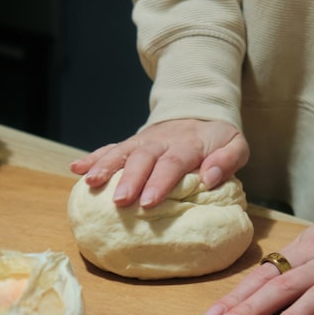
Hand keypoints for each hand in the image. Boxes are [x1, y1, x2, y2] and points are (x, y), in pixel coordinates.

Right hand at [69, 119, 248, 207]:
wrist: (199, 112)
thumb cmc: (218, 139)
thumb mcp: (236, 144)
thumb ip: (228, 160)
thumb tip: (210, 178)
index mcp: (189, 144)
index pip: (173, 163)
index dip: (160, 182)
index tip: (148, 202)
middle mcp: (161, 141)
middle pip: (143, 158)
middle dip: (130, 179)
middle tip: (119, 201)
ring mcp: (143, 141)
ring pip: (122, 152)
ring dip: (105, 167)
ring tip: (90, 183)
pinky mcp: (131, 144)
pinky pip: (110, 148)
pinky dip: (93, 158)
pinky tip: (76, 169)